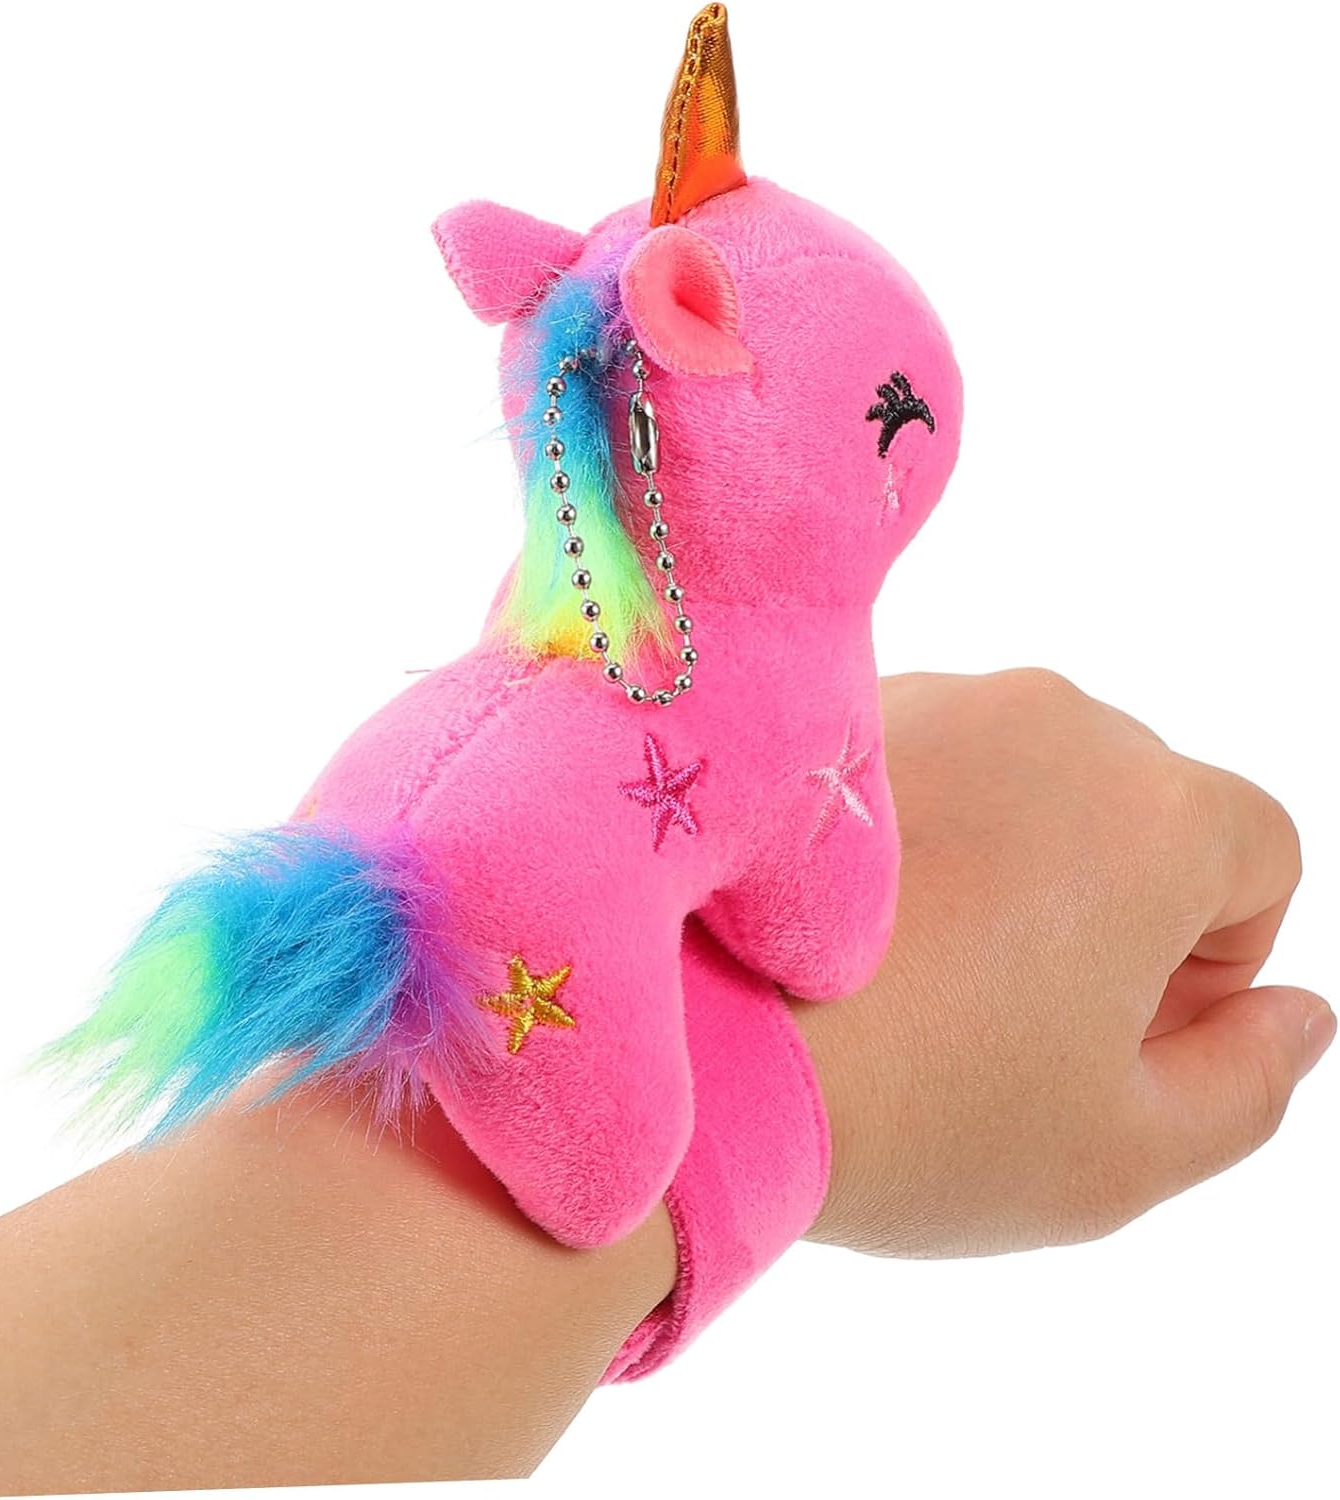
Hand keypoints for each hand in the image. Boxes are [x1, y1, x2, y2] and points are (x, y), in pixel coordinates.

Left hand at [791, 669, 1331, 1257]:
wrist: (699, 1058)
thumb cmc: (922, 1116)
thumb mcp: (1128, 1152)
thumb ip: (1252, 1078)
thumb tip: (1294, 1012)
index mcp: (1155, 811)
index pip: (1260, 854)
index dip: (1213, 960)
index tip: (1122, 1030)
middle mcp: (1050, 721)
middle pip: (1141, 810)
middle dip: (1116, 908)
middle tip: (1016, 1019)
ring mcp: (932, 704)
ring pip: (1028, 787)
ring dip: (1014, 868)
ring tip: (923, 977)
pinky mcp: (833, 720)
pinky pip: (928, 772)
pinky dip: (921, 838)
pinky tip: (855, 931)